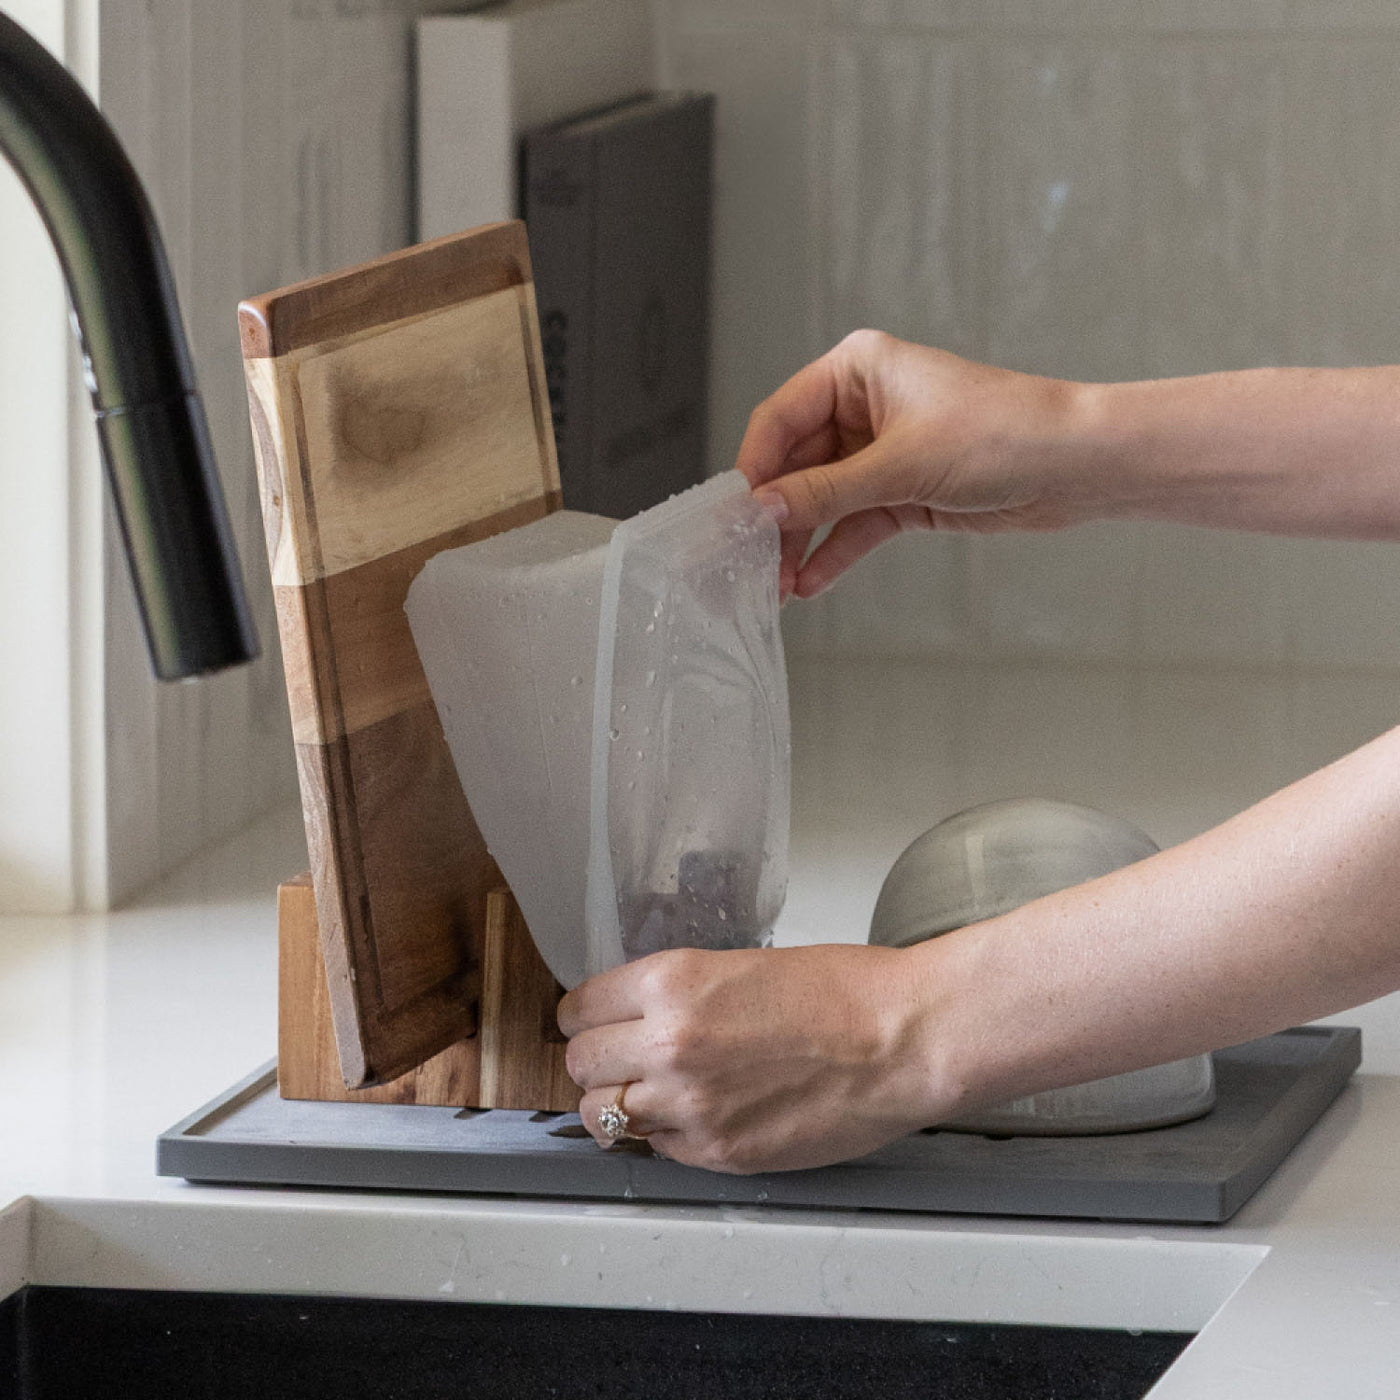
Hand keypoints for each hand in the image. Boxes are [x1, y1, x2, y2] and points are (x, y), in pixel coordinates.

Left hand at [557, 943, 946, 1173]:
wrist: (902, 1039)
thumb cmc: (842, 992)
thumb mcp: (739, 966)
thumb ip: (678, 995)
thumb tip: (637, 1017)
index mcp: (672, 983)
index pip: (580, 1008)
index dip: (585, 1016)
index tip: (593, 1022)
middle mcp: (668, 1044)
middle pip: (580, 1063)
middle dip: (595, 1060)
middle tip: (621, 1057)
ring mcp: (689, 1105)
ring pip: (601, 1114)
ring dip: (616, 1103)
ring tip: (646, 1093)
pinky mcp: (717, 1152)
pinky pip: (654, 1148)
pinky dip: (662, 1135)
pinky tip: (693, 1115)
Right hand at [736, 330, 1088, 598]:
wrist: (1077, 465)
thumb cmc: (1002, 434)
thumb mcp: (902, 465)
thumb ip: (826, 492)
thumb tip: (761, 512)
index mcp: (857, 370)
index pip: (780, 419)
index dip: (755, 469)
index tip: (735, 516)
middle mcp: (864, 406)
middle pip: (796, 466)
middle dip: (776, 517)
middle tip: (749, 562)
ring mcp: (882, 452)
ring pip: (823, 501)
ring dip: (801, 542)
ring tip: (776, 586)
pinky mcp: (904, 491)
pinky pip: (855, 525)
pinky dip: (835, 553)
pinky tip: (812, 584)